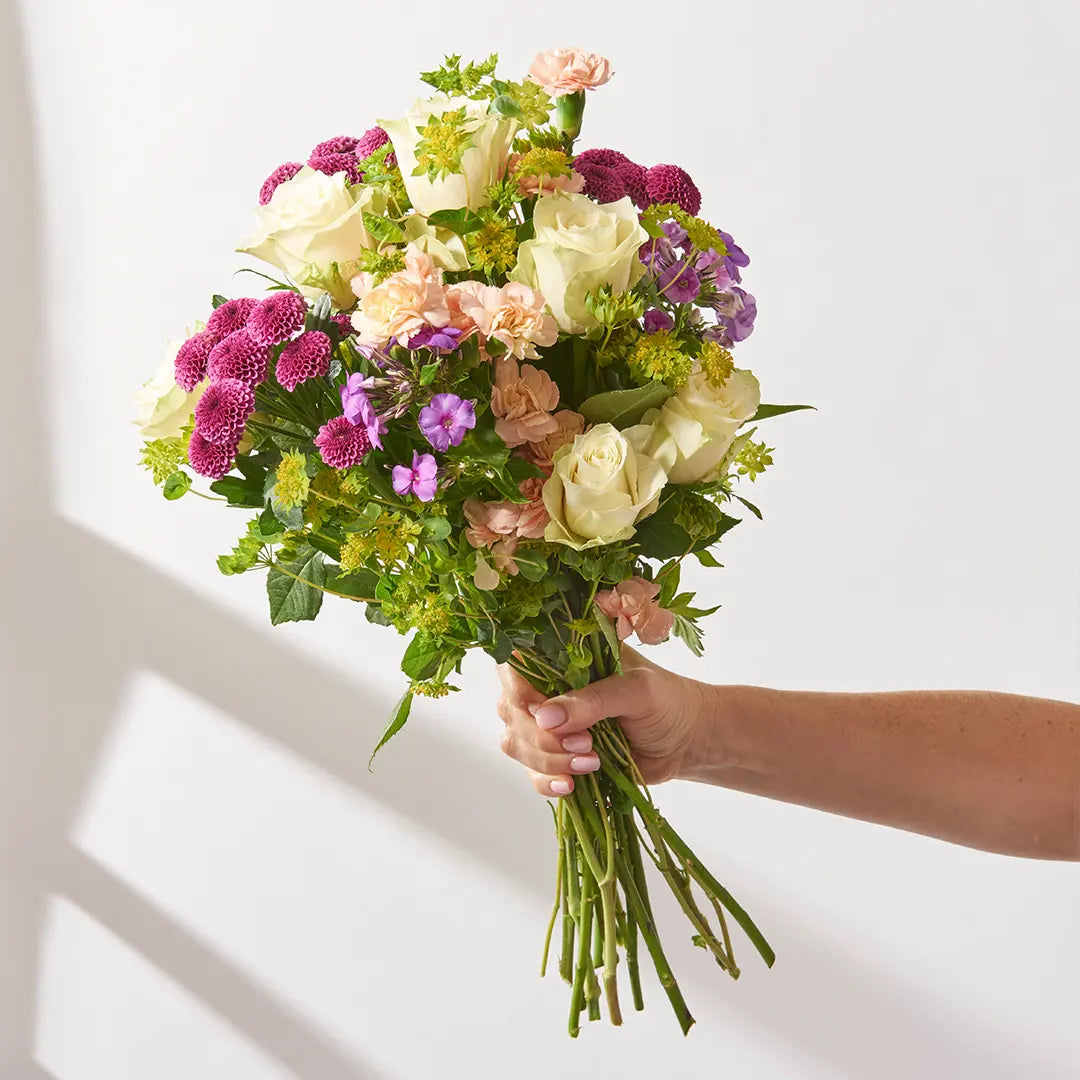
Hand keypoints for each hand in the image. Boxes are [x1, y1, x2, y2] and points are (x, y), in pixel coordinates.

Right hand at [496, 647, 711, 797]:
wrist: (688, 741)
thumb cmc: (668, 702)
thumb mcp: (637, 691)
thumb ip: (593, 700)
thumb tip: (545, 717)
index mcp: (565, 659)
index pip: (516, 664)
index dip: (515, 688)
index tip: (537, 711)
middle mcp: (549, 689)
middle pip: (512, 710)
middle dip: (541, 735)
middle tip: (585, 743)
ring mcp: (551, 727)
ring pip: (516, 743)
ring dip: (546, 760)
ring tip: (590, 762)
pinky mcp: (558, 759)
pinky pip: (532, 774)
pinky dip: (546, 782)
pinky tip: (570, 787)